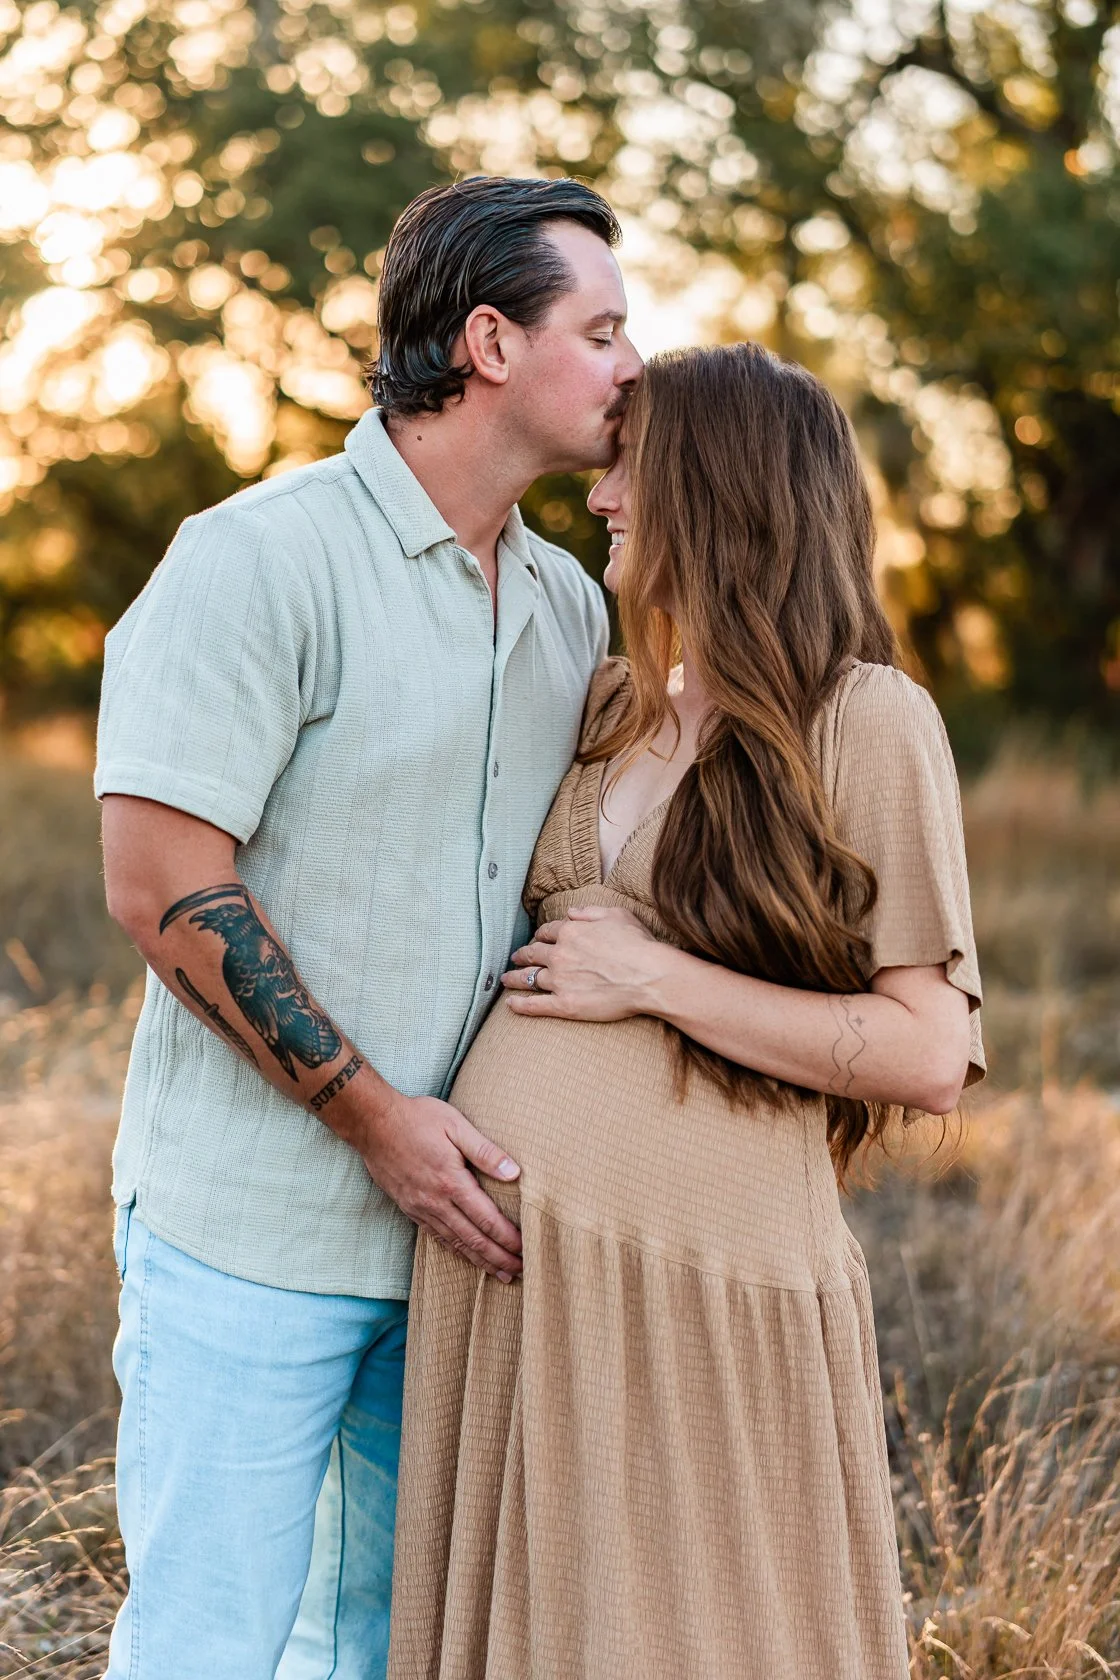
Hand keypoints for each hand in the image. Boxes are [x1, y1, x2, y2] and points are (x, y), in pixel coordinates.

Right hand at [359, 1091, 523, 1280]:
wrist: (373, 1124)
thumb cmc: (417, 1119)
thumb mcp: (456, 1125)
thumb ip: (485, 1151)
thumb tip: (515, 1173)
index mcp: (451, 1181)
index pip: (487, 1219)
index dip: (508, 1238)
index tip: (525, 1250)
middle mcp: (436, 1201)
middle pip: (473, 1239)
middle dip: (498, 1258)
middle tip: (519, 1272)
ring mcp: (420, 1208)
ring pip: (455, 1243)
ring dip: (479, 1260)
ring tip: (499, 1273)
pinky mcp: (409, 1208)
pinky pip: (436, 1236)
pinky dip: (455, 1251)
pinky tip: (466, 1256)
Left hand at [502, 905, 670, 1021]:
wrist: (648, 976)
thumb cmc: (638, 945)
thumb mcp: (617, 915)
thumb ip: (591, 912)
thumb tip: (571, 912)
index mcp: (572, 932)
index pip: (548, 932)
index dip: (541, 935)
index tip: (538, 938)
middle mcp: (560, 954)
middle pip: (534, 953)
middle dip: (522, 954)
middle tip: (515, 957)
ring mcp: (560, 980)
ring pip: (530, 978)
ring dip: (515, 978)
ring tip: (506, 979)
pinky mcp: (564, 1004)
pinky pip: (535, 1005)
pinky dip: (520, 1005)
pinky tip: (510, 1004)